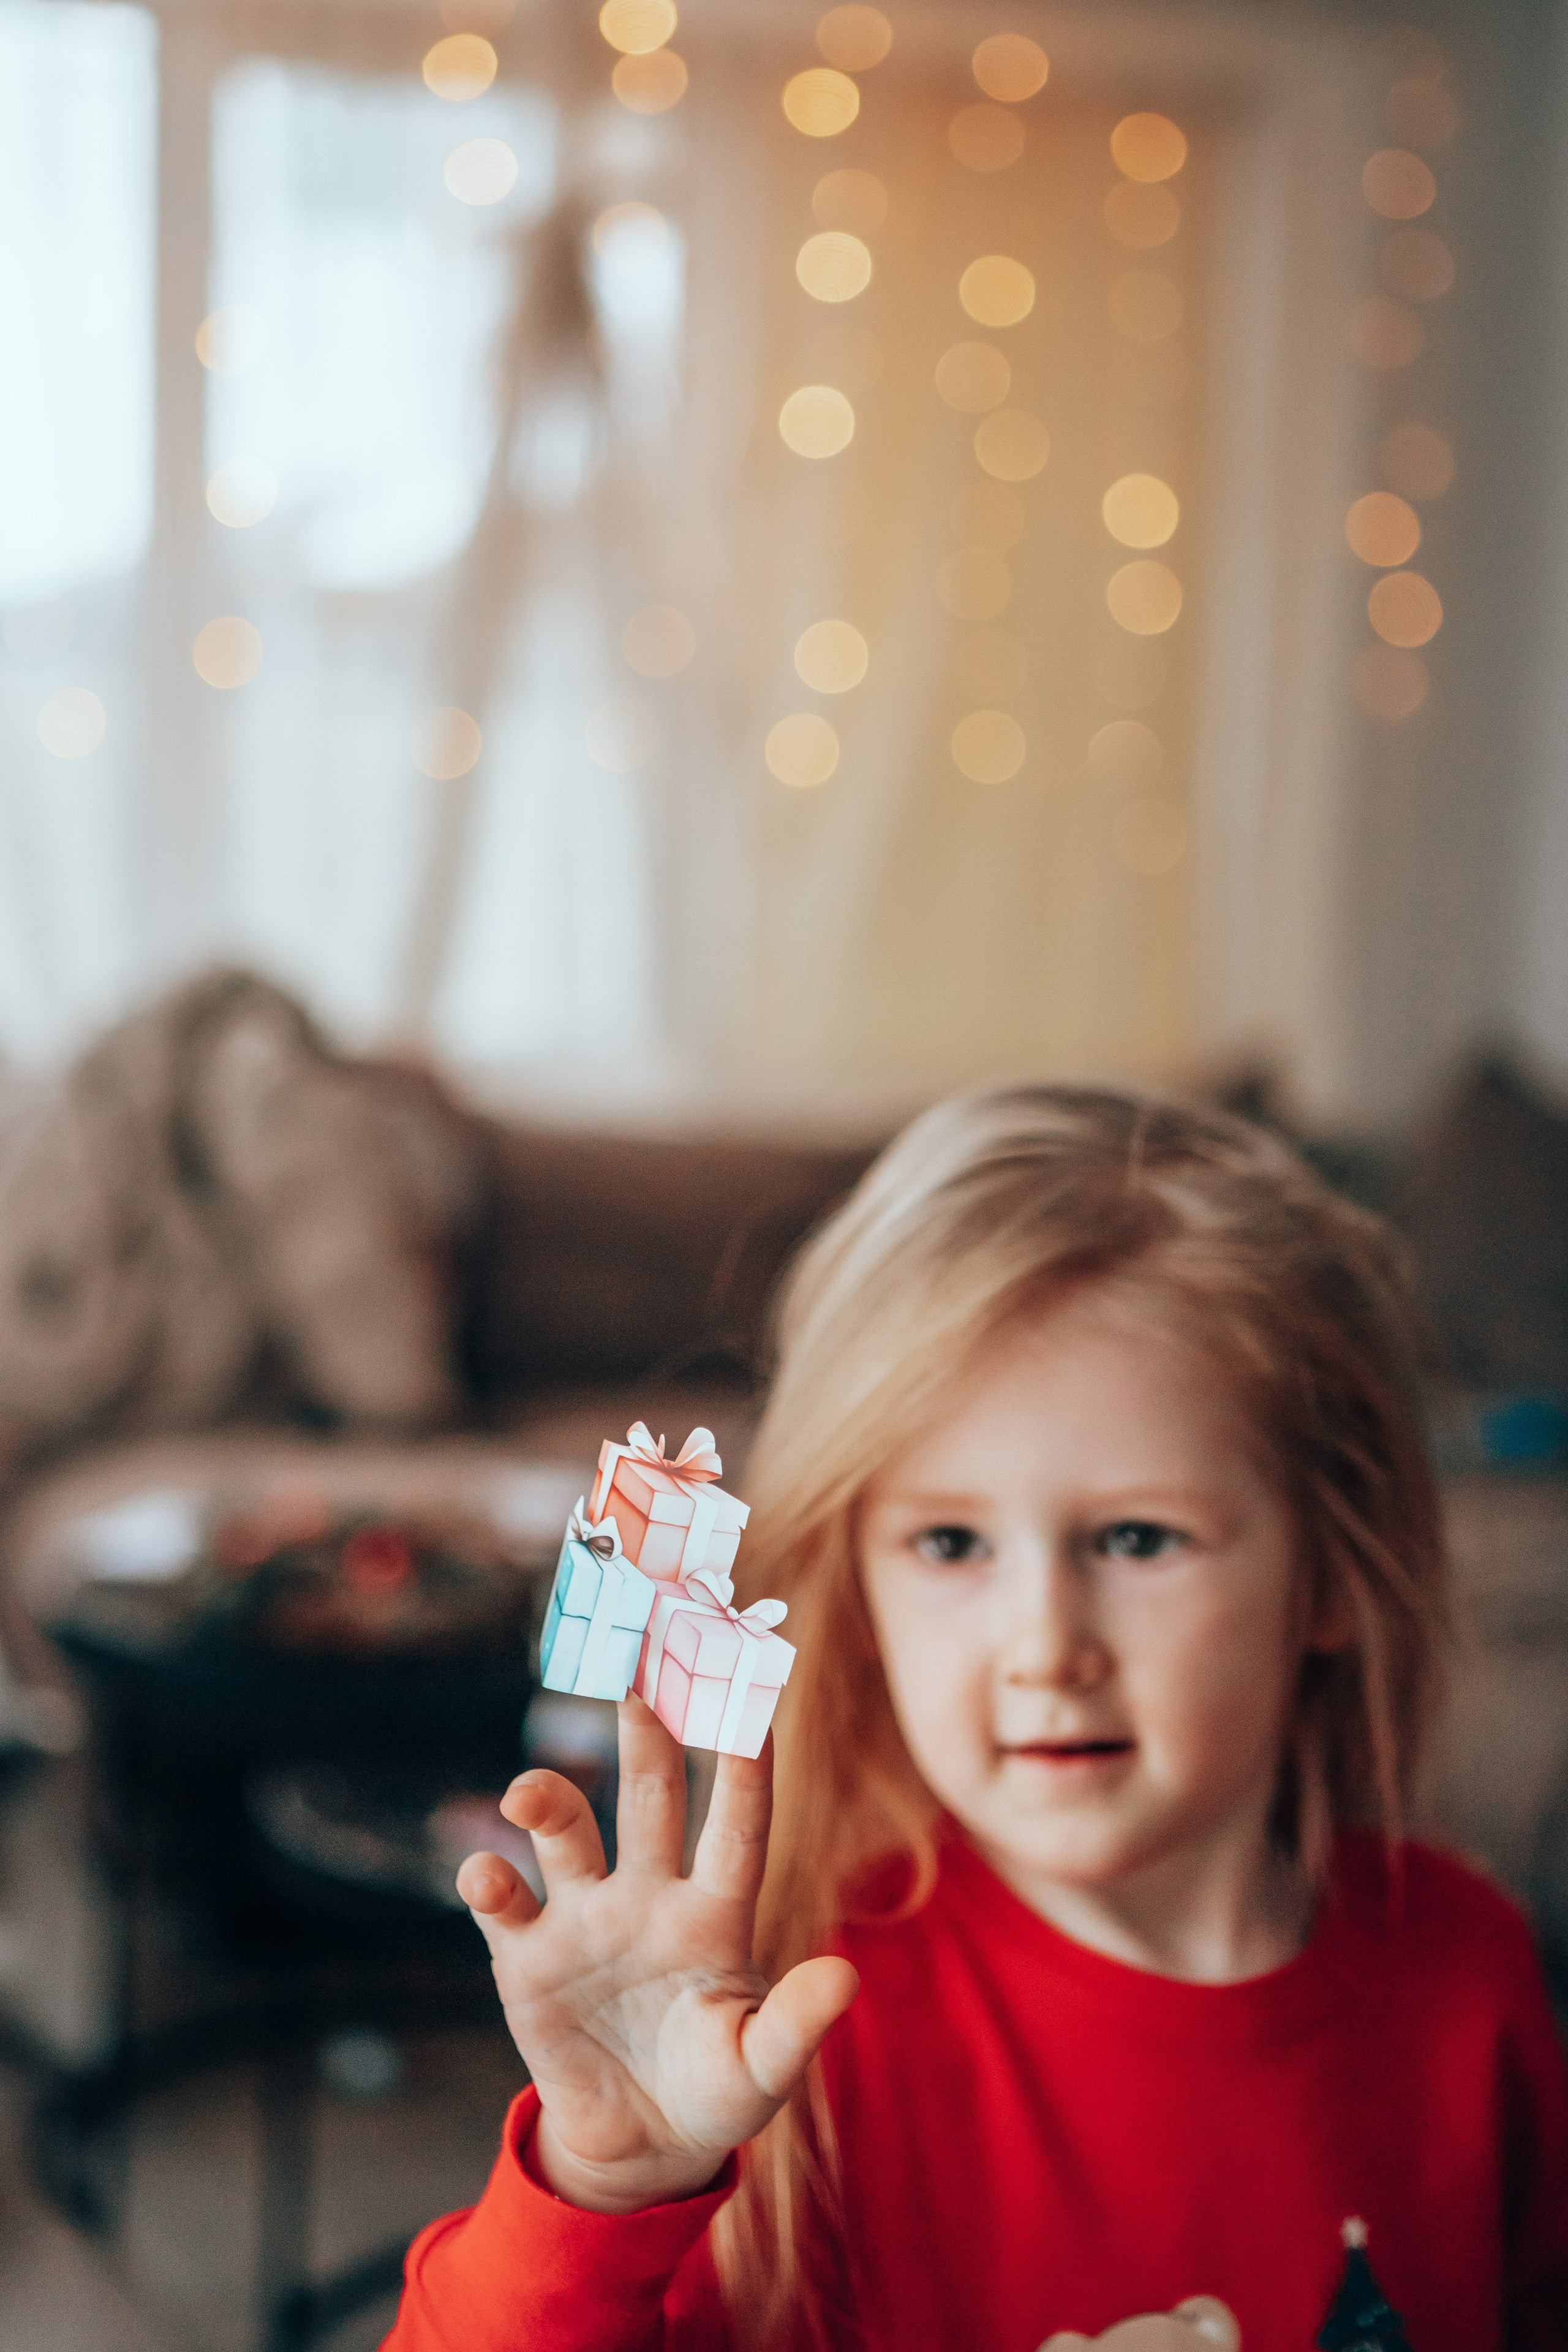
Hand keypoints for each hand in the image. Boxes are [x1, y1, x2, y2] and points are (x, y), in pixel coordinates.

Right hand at [456, 1695, 858, 2214]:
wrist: (642, 2147)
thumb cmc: (718, 2093)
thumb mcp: (762, 2068)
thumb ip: (796, 2025)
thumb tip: (846, 1977)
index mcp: (716, 1913)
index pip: (737, 1826)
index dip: (745, 1769)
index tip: (751, 1702)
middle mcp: (651, 1895)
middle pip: (650, 1795)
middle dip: (645, 1732)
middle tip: (635, 1669)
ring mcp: (586, 1919)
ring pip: (567, 1831)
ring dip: (547, 1799)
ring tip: (527, 1794)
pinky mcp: (529, 1957)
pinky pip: (504, 1902)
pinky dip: (488, 1881)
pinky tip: (487, 1877)